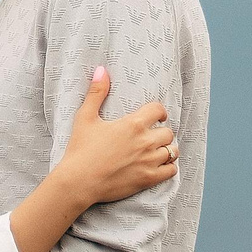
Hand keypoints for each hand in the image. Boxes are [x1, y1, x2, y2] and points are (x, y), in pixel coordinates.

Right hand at [58, 67, 176, 205]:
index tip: (155, 116)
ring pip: (173, 151)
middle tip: (152, 135)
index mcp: (133, 124)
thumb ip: (96, 92)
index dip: (158, 111)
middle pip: (168, 132)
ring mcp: (149, 162)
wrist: (78, 182)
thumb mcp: (85, 117)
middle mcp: (145, 142)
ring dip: (167, 149)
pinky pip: (171, 170)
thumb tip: (102, 70)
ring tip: (157, 150)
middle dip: (161, 132)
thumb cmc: (80, 149)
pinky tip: (160, 165)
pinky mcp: (148, 179)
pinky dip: (169, 167)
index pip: (158, 110)